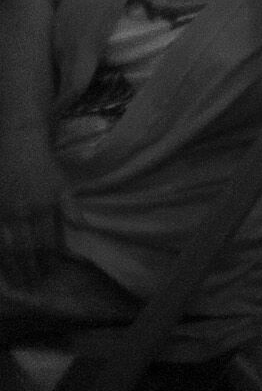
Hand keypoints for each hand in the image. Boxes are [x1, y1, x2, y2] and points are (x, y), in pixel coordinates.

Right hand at [0, 135, 59, 289]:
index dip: (47, 261)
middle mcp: (22, 213)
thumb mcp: (62, 185)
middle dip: (29, 269)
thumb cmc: (43, 166)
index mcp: (43, 208)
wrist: (17, 145)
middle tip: (32, 286)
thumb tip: (83, 230)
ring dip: (12, 267)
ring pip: (6, 247)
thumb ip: (70, 209)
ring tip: (16, 282)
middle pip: (26, 249)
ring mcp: (3, 213)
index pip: (47, 243)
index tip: (49, 275)